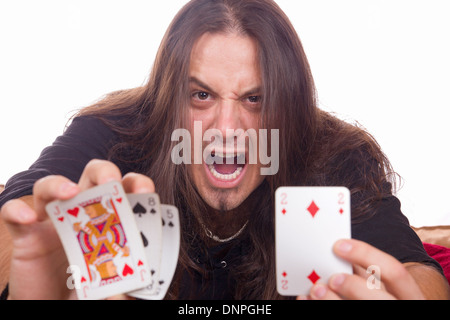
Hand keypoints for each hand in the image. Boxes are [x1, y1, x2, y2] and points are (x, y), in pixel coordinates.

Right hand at [0, 160, 154, 299]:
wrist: (53, 306)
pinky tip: (28, 218)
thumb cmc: (88, 291)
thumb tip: (134, 289)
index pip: (125, 190)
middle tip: (111, 181)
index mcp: (109, 220)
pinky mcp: (26, 236)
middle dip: (104, 172)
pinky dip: (17, 211)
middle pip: (92, 176)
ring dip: (58, 184)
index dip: (136, 184)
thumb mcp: (114, 285)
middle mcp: (82, 214)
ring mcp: (53, 222)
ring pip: (50, 187)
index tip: (145, 191)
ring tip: (69, 192)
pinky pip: (13, 214)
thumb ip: (125, 284)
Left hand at [303, 239, 424, 299]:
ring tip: (316, 290)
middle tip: (331, 278)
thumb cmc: (377, 298)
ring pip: (361, 311)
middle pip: (381, 298)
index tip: (337, 245)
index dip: (366, 255)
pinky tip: (306, 299)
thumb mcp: (379, 286)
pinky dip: (322, 307)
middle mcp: (401, 308)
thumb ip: (363, 273)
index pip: (395, 272)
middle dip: (354, 286)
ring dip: (332, 301)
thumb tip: (335, 250)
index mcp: (409, 294)